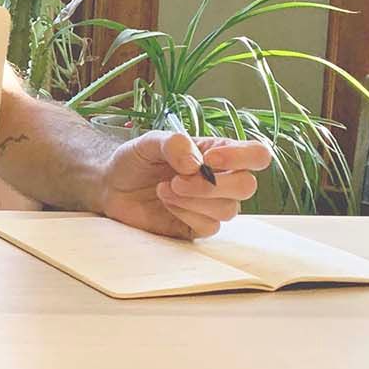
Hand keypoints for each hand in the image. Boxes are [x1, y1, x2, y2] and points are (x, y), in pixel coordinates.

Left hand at [98, 131, 273, 238]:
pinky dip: (185, 214)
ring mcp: (212, 205)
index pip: (257, 154)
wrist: (111, 186)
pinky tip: (166, 203)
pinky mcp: (198, 226)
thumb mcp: (149, 141)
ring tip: (164, 188)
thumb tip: (197, 164)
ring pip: (229, 210)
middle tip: (177, 180)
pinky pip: (209, 226)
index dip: (242, 157)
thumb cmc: (135, 160)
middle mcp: (222, 179)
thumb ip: (174, 143)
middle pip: (247, 186)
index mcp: (220, 152)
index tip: (210, 158)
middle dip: (212, 185)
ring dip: (192, 199)